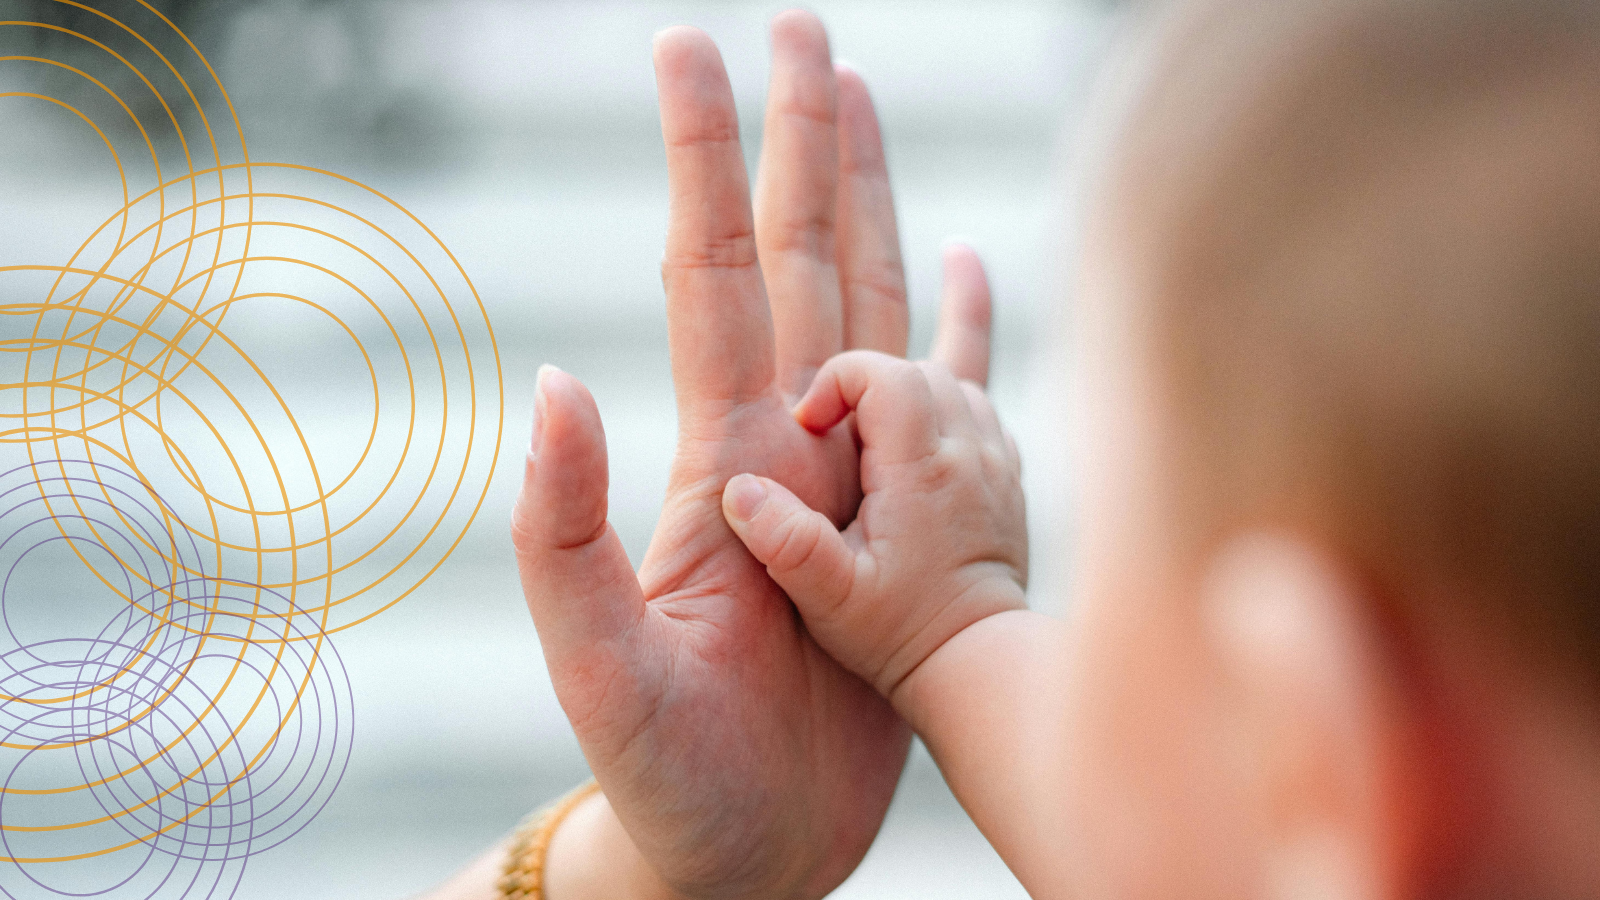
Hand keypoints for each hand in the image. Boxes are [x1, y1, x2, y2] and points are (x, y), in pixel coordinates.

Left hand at [509, 10, 995, 899]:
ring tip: (863, 104)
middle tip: (802, 30)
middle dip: (796, 142)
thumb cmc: (664, 779)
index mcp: (722, 462)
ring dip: (860, 202)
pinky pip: (933, 400)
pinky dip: (949, 326)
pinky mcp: (889, 528)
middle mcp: (780, 447)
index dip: (704, 162)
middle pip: (792, 262)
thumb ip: (563, 536)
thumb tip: (555, 385)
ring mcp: (836, 481)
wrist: (733, 851)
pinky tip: (957, 263)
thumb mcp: (600, 666)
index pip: (711, 278)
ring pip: (857, 304)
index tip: (694, 49)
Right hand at [720, 351, 1026, 707]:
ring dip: (908, 398)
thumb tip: (738, 488)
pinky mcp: (1008, 481)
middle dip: (867, 385)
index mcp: (922, 471)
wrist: (980, 665)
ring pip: (955, 384)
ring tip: (871, 444)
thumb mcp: (830, 597)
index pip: (884, 375)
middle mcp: (968, 455)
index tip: (809, 428)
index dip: (836, 382)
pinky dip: (945, 417)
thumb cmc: (900, 635)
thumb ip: (784, 541)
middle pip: (918, 370)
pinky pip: (981, 414)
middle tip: (833, 438)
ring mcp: (996, 465)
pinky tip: (918, 452)